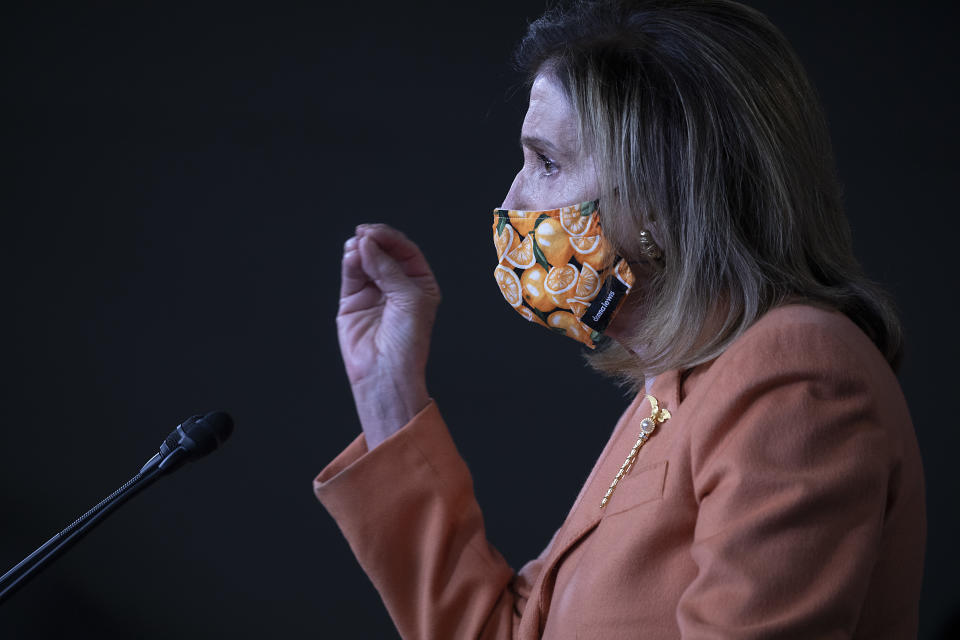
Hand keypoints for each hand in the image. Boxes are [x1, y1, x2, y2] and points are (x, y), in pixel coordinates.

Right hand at [337, 224, 440, 448]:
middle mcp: (397, 286)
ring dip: (360, 249)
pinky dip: (350, 262)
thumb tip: (367, 243)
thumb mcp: (409, 298)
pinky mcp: (353, 300)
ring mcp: (374, 292)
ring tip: (356, 246)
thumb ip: (388, 268)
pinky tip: (351, 255)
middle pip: (385, 252)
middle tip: (364, 234)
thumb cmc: (408, 341)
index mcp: (420, 284)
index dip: (391, 238)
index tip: (376, 232)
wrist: (386, 371)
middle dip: (375, 241)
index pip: (406, 252)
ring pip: (365, 260)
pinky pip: (351, 274)